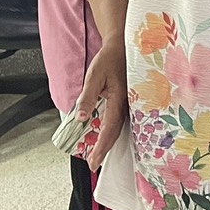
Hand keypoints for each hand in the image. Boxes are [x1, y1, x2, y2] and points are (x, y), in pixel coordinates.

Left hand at [74, 42, 127, 170]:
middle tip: (94, 164)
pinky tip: (106, 135)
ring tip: (99, 154)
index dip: (101, 148)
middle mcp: (127, 104)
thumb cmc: (109, 59)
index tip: (93, 162)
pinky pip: (120, 120)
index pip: (109, 130)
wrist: (122, 45)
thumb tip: (80, 118)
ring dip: (109, 142)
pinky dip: (112, 131)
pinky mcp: (127, 100)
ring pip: (119, 128)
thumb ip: (88, 97)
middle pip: (116, 133)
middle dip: (105, 149)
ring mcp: (129, 103)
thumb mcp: (94, 76)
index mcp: (119, 100)